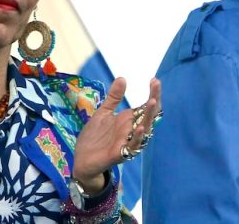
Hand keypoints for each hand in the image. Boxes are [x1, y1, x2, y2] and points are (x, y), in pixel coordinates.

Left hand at [72, 77, 161, 192]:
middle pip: (149, 115)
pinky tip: (140, 127)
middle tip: (156, 85)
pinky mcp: (121, 153)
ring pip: (145, 129)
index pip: (146, 106)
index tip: (154, 80)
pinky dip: (137, 137)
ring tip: (153, 102)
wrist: (82, 160)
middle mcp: (132, 130)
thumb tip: (123, 78)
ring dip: (149, 116)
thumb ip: (114, 98)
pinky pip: (133, 145)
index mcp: (129, 120)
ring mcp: (128, 141)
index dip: (152, 93)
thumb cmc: (94, 138)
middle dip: (154, 100)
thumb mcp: (103, 113)